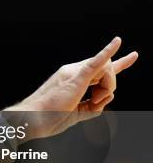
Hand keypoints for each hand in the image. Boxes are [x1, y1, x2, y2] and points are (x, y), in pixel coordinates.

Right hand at [5, 37, 137, 139]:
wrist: (30, 120)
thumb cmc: (47, 118)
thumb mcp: (76, 114)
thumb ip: (93, 107)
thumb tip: (107, 97)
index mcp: (72, 79)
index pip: (99, 67)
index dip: (119, 63)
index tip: (132, 56)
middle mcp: (72, 71)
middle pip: (105, 70)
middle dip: (109, 86)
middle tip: (97, 102)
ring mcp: (72, 73)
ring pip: (105, 70)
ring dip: (107, 86)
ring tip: (94, 101)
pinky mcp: (74, 79)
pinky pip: (95, 63)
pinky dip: (106, 52)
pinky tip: (117, 42)